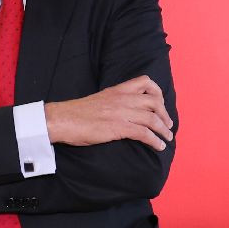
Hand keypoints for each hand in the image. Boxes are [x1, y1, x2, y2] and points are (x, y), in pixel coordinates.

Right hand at [45, 75, 173, 150]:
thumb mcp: (98, 100)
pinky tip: (157, 146)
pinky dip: (154, 140)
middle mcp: (121, 99)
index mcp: (116, 91)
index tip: (159, 104)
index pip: (145, 82)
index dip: (158, 92)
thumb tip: (123, 111)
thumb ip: (113, 102)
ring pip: (152, 118)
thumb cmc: (75, 113)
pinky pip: (144, 133)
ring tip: (167, 139)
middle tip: (167, 125)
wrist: (61, 119)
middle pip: (154, 101)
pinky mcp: (118, 127)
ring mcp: (120, 113)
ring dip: (163, 130)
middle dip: (165, 114)